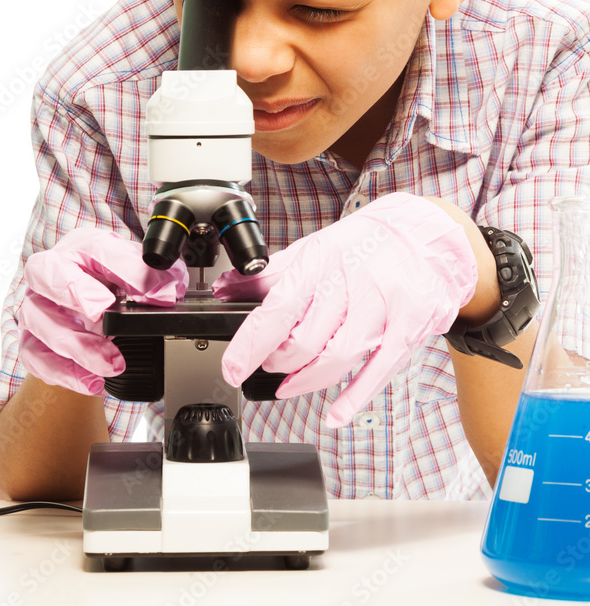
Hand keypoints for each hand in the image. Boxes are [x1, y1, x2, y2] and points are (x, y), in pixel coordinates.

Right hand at [18, 227, 187, 395]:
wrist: (86, 306)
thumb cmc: (107, 283)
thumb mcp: (137, 273)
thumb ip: (158, 277)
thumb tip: (171, 288)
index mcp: (81, 247)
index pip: (99, 249)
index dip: (128, 269)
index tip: (156, 292)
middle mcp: (51, 272)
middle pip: (46, 273)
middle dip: (75, 291)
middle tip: (102, 311)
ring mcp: (36, 306)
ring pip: (39, 321)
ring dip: (78, 345)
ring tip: (112, 363)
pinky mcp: (29, 340)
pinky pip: (36, 357)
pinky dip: (65, 373)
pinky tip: (92, 381)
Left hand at [220, 193, 477, 426]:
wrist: (424, 234)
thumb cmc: (363, 245)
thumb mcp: (313, 249)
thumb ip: (268, 274)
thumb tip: (225, 289)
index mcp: (320, 260)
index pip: (278, 308)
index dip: (251, 344)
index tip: (232, 368)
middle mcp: (351, 281)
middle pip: (306, 340)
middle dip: (280, 362)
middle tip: (272, 363)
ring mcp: (383, 304)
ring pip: (338, 358)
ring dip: (307, 381)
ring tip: (292, 382)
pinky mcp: (410, 325)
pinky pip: (379, 369)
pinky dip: (354, 398)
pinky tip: (336, 415)